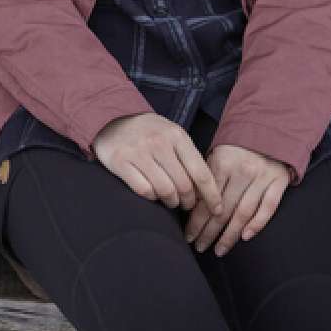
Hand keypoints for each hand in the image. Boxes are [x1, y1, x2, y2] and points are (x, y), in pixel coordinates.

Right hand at [92, 113, 219, 214]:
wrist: (113, 121)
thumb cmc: (150, 133)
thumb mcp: (172, 135)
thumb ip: (188, 156)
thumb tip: (206, 188)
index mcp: (177, 135)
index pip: (201, 172)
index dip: (211, 195)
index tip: (217, 210)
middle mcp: (159, 142)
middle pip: (184, 185)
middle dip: (189, 201)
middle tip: (187, 205)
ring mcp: (139, 152)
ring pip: (165, 190)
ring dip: (171, 202)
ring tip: (172, 202)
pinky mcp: (120, 162)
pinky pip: (143, 190)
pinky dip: (152, 197)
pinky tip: (153, 195)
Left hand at [185, 144, 289, 255]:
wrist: (270, 128)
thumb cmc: (238, 146)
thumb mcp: (217, 155)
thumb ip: (207, 178)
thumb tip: (193, 208)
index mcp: (223, 164)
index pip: (207, 200)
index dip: (196, 221)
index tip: (189, 236)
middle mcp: (243, 171)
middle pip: (223, 210)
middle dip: (209, 232)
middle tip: (200, 247)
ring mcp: (262, 177)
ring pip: (243, 213)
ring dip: (230, 235)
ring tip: (219, 250)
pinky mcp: (279, 181)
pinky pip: (268, 207)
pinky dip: (257, 223)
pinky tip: (245, 237)